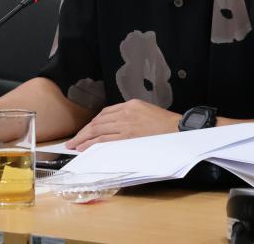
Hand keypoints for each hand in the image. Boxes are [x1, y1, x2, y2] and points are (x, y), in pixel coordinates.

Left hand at [65, 99, 181, 150]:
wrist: (180, 129)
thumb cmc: (166, 125)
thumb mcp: (146, 112)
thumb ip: (131, 116)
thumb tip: (116, 127)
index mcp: (130, 105)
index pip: (104, 113)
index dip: (92, 124)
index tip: (85, 131)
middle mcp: (126, 112)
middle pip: (98, 122)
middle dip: (83, 132)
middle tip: (73, 141)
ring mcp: (126, 124)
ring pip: (98, 130)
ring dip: (84, 139)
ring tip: (75, 146)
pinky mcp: (129, 136)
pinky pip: (105, 140)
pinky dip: (93, 144)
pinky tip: (86, 148)